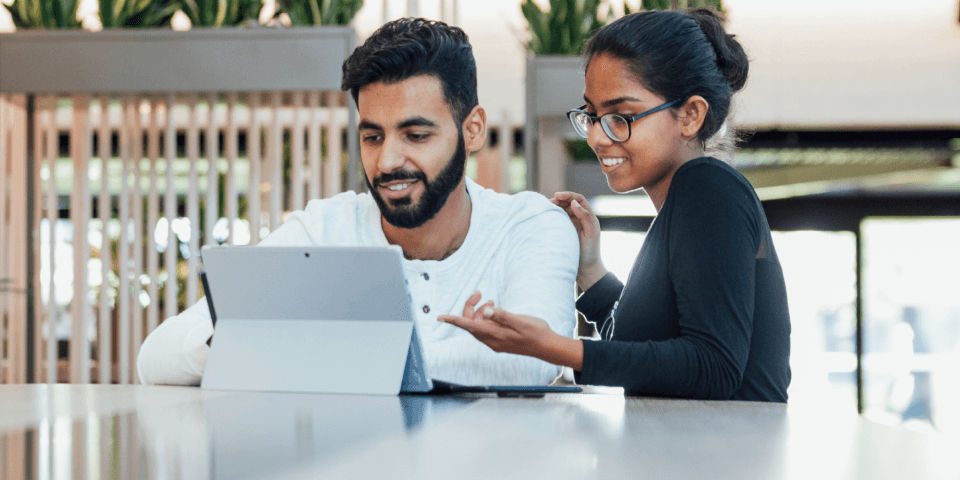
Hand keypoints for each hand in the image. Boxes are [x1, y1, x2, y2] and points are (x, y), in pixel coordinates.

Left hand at [438, 291, 553, 357]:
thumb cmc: (536, 332)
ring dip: (480, 312)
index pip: (468, 326)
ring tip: (490, 301)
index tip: (440, 317)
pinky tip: (494, 310)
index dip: (453, 320)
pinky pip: (485, 329)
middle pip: (471, 323)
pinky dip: (486, 318)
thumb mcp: (521, 321)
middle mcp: (492, 340)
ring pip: (478, 326)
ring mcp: (495, 342)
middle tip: (479, 293)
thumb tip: (486, 310)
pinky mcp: (500, 342)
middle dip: (471, 307)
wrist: (546, 347)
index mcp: (495, 334)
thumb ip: (503, 315)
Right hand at [551, 191, 606, 290]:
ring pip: (562, 210)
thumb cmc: (590, 252)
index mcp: (588, 217)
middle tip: (548, 202)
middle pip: (568, 202)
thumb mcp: (590, 233)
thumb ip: (584, 216)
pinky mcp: (564, 231)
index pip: (578, 199)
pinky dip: (552, 216)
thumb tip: (573, 202)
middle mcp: (580, 218)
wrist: (585, 270)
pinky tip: (545, 216)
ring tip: (545, 208)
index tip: (557, 195)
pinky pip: (557, 219)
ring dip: (554, 207)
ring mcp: (572, 225)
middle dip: (559, 199)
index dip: (568, 195)